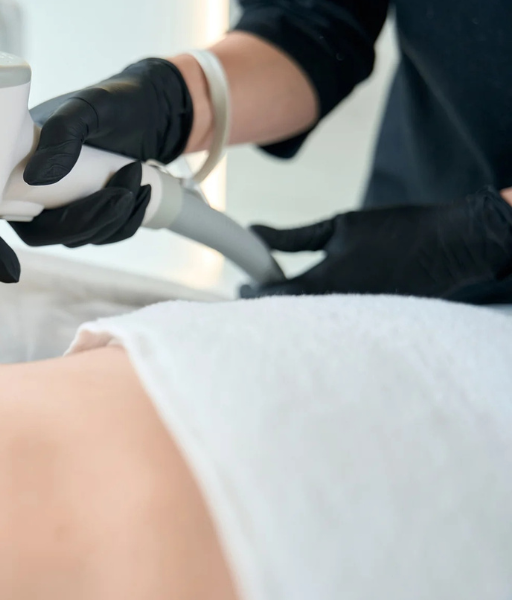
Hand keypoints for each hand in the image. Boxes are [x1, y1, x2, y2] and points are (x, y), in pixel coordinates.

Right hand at [0, 58, 193, 280]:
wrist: (155, 107)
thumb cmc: (114, 100)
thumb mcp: (88, 107)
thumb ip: (62, 134)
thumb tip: (36, 178)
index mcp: (11, 158)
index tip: (11, 272)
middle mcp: (26, 186)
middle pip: (39, 233)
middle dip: (84, 221)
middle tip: (121, 192)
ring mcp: (56, 203)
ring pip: (73, 238)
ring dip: (111, 218)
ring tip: (136, 177)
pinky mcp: (85, 213)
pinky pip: (98, 236)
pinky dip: (125, 221)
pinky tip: (143, 192)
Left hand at [240, 187, 511, 301]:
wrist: (451, 244)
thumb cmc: (397, 230)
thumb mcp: (338, 227)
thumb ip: (293, 237)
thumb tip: (256, 231)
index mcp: (326, 283)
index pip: (274, 295)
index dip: (253, 292)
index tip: (242, 285)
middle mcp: (338, 309)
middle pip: (287, 315)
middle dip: (267, 306)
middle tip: (253, 294)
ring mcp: (355, 320)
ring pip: (309, 323)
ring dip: (290, 312)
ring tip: (278, 298)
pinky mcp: (372, 324)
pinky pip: (334, 325)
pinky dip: (316, 316)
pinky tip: (312, 305)